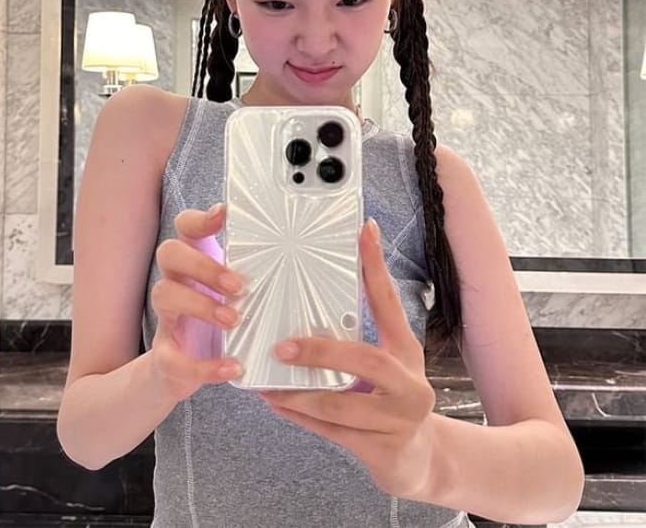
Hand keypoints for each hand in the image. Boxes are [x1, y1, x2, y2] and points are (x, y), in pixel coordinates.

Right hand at [150, 203, 243, 399]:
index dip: (200, 218)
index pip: (186, 226)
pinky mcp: (165, 353)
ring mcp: (166, 316)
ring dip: (201, 305)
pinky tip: (231, 367)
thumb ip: (256, 277)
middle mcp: (175, 282)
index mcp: (194, 263)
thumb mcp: (237, 295)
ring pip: (164, 294)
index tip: (224, 215)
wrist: (183, 372)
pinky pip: (171, 357)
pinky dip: (203, 365)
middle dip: (203, 264)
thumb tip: (302, 260)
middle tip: (237, 285)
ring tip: (234, 320)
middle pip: (170, 252)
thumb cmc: (221, 321)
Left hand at [260, 219, 436, 498]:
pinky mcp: (383, 451)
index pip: (389, 303)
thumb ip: (357, 341)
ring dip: (298, 395)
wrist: (421, 459)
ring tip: (267, 382)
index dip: (375, 266)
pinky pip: (332, 433)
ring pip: (340, 406)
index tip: (362, 230)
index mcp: (407, 351)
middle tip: (282, 346)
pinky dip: (300, 417)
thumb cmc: (393, 398)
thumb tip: (308, 304)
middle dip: (320, 353)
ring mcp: (398, 420)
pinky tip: (277, 403)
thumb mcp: (387, 364)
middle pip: (366, 362)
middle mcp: (409, 384)